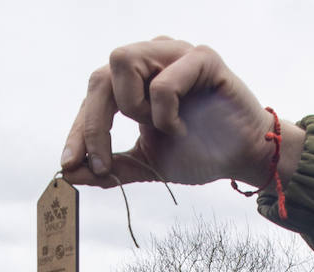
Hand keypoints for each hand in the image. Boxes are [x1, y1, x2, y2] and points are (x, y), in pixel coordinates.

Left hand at [61, 37, 303, 188]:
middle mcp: (150, 60)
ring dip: (133, 105)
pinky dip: (166, 111)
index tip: (70, 165)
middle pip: (100, 78)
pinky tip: (182, 127)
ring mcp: (174, 53)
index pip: (93, 98)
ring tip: (158, 128)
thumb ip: (112, 167)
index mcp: (134, 81)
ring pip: (122, 60)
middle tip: (101, 163)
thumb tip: (70, 176)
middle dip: (94, 126)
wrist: (243, 157)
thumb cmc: (199, 152)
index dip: (79, 132)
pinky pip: (164, 79)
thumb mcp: (147, 163)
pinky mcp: (201, 57)